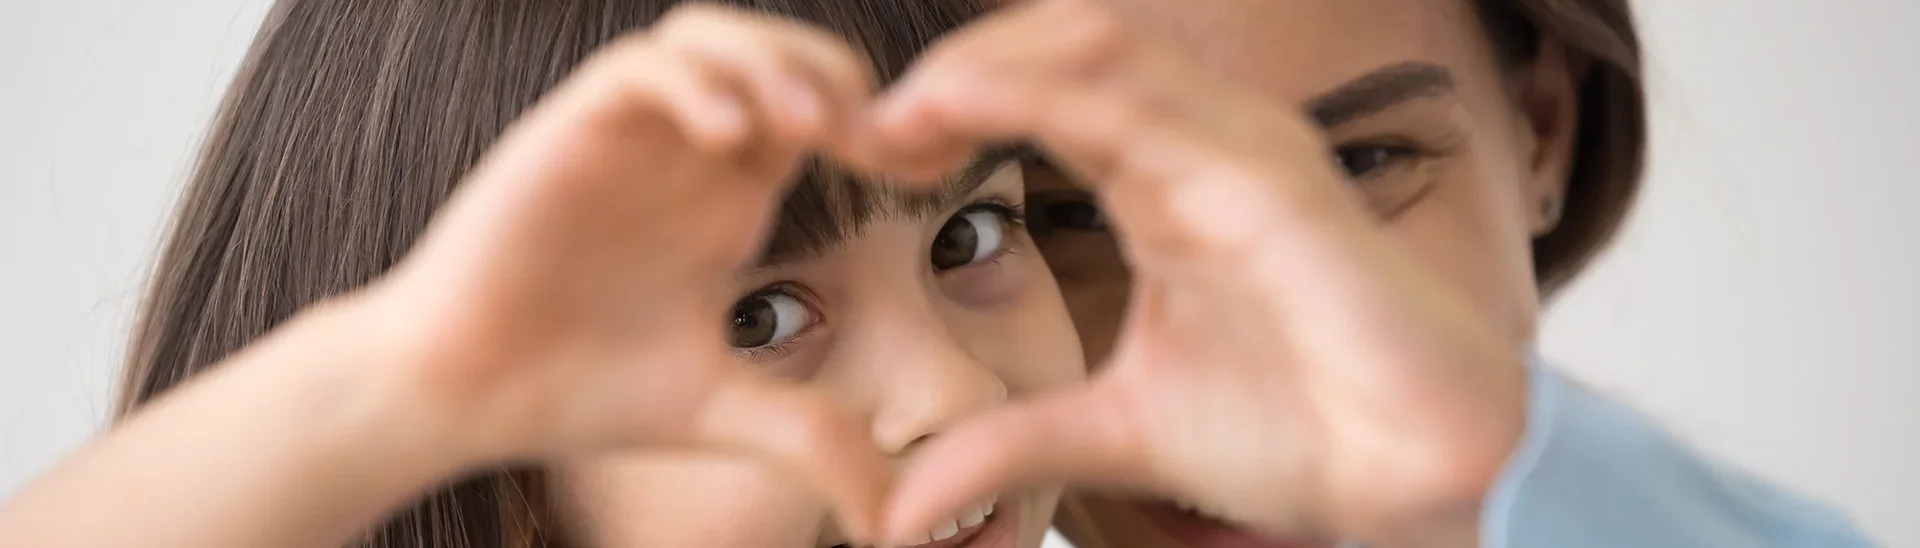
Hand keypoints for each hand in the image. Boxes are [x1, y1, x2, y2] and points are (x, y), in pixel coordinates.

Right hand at [335, 5, 888, 538]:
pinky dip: (692, 83)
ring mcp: (630, 133)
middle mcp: (687, 150)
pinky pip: (640, 68)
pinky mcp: (569, 130)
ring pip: (711, 34)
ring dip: (770, 61)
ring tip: (808, 124)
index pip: (825, 114)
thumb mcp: (723, 411)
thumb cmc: (581, 389)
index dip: (886, 126)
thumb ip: (810, 439)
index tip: (930, 169)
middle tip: (873, 140)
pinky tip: (727, 139)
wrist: (463, 393)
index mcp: (732, 194)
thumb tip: (893, 524)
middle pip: (783, 51)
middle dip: (840, 77)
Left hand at [871, 0, 1527, 544]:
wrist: (1417, 472)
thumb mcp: (1114, 433)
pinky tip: (973, 112)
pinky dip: (1050, 91)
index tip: (870, 151)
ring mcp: (1244, 150)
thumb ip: (1010, 444)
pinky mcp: (1276, 182)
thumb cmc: (1294, 426)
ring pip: (1104, 46)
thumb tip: (893, 511)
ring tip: (903, 114)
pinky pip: (1154, 105)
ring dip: (989, 62)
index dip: (952, 102)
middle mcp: (1202, 144)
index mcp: (1163, 179)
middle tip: (869, 125)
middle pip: (1064, 42)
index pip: (1046, 91)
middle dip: (959, 65)